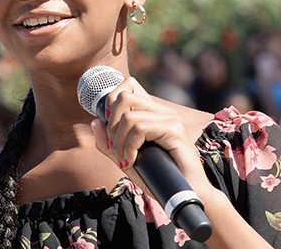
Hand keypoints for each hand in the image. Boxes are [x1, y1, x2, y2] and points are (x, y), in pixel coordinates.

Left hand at [90, 77, 213, 197]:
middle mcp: (161, 111)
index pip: (129, 86)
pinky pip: (140, 129)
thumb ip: (109, 144)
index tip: (110, 130)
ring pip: (129, 116)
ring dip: (119, 142)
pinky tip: (131, 162)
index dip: (111, 102)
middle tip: (115, 148)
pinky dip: (129, 147)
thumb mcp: (126, 160)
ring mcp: (169, 118)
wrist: (185, 194)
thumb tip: (95, 122)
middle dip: (111, 125)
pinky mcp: (174, 128)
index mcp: (151, 113)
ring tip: (124, 160)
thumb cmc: (157, 178)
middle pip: (123, 97)